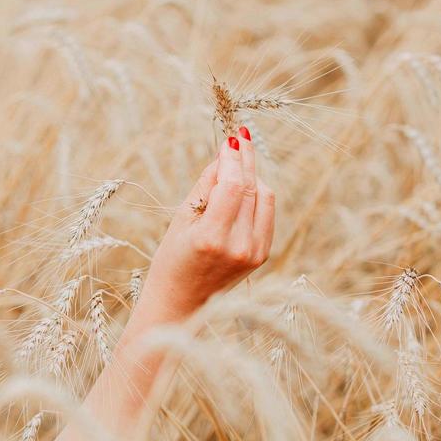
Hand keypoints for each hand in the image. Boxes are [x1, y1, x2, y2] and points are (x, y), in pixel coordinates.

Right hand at [139, 127, 275, 321]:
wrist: (181, 302)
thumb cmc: (173, 258)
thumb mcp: (181, 219)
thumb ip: (206, 185)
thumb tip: (226, 155)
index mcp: (212, 238)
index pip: (232, 186)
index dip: (233, 159)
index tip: (231, 138)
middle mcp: (239, 246)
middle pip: (251, 188)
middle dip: (245, 161)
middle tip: (239, 139)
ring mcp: (255, 252)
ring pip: (264, 197)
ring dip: (252, 176)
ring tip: (236, 165)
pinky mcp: (263, 254)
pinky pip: (267, 212)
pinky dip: (257, 195)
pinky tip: (243, 187)